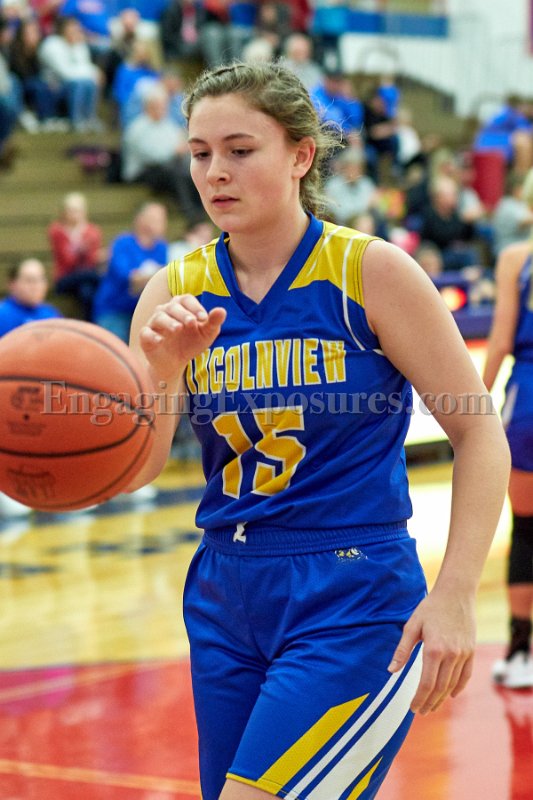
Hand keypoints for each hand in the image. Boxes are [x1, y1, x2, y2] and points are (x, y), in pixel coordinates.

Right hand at [139, 294, 225, 381]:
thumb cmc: (191, 343)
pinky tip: (160, 341)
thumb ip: (213, 322)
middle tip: (192, 323)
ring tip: (178, 329)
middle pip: (172, 307)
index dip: (195, 307)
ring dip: (168, 322)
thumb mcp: (205, 334)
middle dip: (183, 314)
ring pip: (158, 317)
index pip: (186, 299)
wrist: (175, 363)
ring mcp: (154, 324)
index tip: (204, 318)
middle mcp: (165, 311)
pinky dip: (152, 336)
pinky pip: (146, 333)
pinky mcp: (145, 337)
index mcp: (181, 307)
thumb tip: (222, 311)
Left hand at [387, 588, 475, 714]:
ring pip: (452, 684)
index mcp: (433, 650)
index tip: (413, 708)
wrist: (455, 594)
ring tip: (431, 706)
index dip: (419, 699)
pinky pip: (465, 675)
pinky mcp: (471, 651)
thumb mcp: (412, 626)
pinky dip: (458, 688)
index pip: (426, 684)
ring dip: (441, 698)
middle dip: (429, 702)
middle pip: (440, 688)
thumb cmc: (430, 608)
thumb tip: (391, 670)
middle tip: (420, 711)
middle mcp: (451, 655)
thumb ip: (402, 650)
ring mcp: (463, 654)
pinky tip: (451, 695)